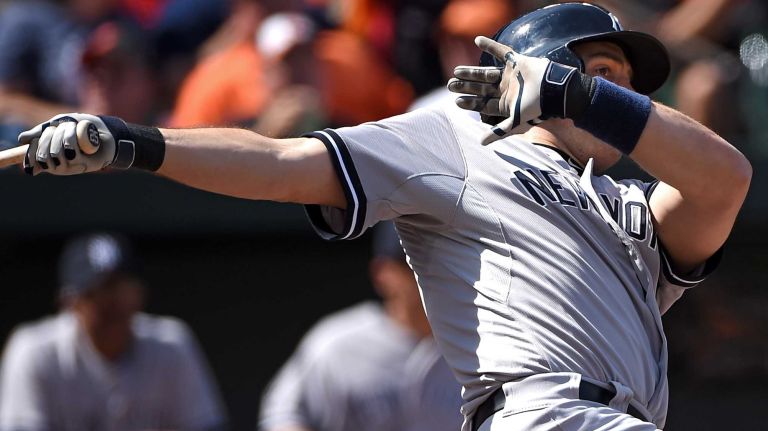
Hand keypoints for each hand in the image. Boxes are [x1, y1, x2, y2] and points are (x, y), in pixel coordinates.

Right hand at [19, 113, 115, 175]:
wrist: (107, 132)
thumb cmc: (83, 128)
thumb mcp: (59, 124)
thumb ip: (40, 131)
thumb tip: (21, 140)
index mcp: (49, 158)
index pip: (32, 155)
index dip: (36, 143)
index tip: (48, 129)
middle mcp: (57, 166)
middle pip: (42, 151)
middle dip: (53, 133)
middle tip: (68, 125)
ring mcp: (70, 168)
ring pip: (56, 150)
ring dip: (67, 133)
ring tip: (76, 130)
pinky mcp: (83, 166)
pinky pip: (71, 151)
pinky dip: (76, 138)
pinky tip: (84, 139)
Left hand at [448, 36, 582, 143]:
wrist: (553, 90)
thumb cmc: (535, 108)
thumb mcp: (515, 122)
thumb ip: (498, 132)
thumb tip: (480, 144)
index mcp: (505, 104)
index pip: (483, 104)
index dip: (470, 103)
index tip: (456, 101)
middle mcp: (506, 90)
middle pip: (481, 88)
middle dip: (466, 87)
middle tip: (449, 85)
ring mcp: (511, 76)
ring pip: (486, 73)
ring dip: (471, 72)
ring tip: (456, 71)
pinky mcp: (517, 62)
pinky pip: (502, 51)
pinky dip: (490, 45)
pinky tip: (477, 40)